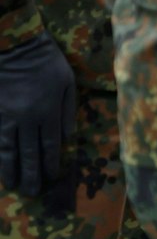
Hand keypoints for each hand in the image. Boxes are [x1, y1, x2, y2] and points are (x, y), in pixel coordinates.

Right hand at [0, 33, 75, 195]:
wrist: (15, 46)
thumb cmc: (47, 61)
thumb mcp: (67, 81)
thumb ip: (68, 110)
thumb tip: (68, 137)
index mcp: (47, 111)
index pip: (50, 144)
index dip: (50, 163)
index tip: (52, 177)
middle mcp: (26, 118)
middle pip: (28, 152)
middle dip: (30, 174)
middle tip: (31, 192)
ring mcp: (6, 116)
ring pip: (8, 149)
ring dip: (10, 169)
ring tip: (11, 185)